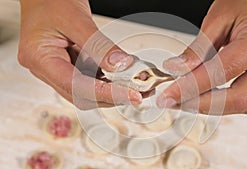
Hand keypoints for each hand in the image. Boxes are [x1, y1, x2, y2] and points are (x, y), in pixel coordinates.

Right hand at [18, 0, 141, 108]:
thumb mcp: (77, 19)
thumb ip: (100, 46)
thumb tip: (121, 66)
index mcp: (40, 58)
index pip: (75, 86)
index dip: (106, 94)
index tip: (131, 95)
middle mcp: (46, 68)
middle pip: (81, 95)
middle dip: (111, 96)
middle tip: (137, 92)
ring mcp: (57, 68)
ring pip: (87, 90)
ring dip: (111, 89)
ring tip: (133, 83)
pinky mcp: (68, 64)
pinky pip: (89, 78)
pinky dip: (107, 79)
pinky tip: (121, 75)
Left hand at [158, 0, 246, 114]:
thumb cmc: (246, 2)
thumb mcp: (217, 19)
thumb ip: (198, 49)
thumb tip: (177, 70)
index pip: (223, 72)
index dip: (192, 87)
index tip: (169, 95)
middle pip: (240, 98)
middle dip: (203, 105)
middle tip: (175, 103)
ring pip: (245, 104)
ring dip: (212, 107)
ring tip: (185, 101)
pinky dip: (223, 102)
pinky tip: (203, 97)